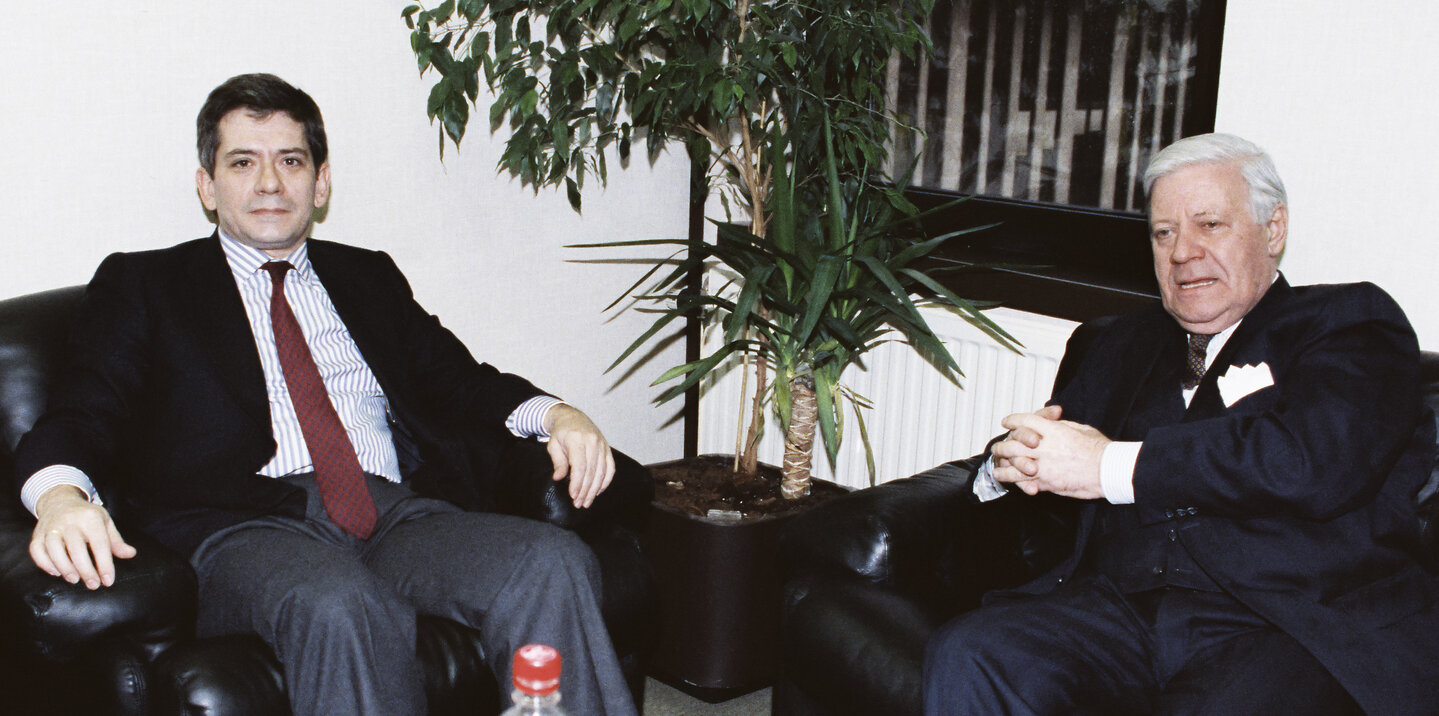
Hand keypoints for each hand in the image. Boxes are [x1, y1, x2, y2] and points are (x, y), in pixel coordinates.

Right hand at [29, 486, 136, 589]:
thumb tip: (130, 554)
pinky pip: (37, 550)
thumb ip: (116, 541)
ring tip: (75, 580)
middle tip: (93, 585)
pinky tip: (56, 572)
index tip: (108, 580)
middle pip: (76, 549)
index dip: (105, 564)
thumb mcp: (105, 523)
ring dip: (64, 568)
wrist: (60, 501)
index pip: (99, 544)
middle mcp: (69, 522)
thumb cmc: (86, 516)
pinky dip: (44, 563)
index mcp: (90, 518)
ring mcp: (51, 527)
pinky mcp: (37, 534)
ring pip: (54, 550)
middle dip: (86, 570)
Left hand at [543, 404, 615, 508]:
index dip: (577, 483)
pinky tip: (598, 491)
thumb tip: (558, 478)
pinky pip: (610, 468)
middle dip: (585, 490)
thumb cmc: (561, 433)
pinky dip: (605, 482)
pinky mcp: (607, 449)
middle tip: (578, 503)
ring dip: (594, 490)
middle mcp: (593, 442)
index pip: (580, 466)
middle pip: (592, 471)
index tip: (573, 495)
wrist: (572, 417)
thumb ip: (558, 462)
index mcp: (577, 440)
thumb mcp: (553, 445)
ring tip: (586, 502)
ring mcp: (602, 445)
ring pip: (602, 472)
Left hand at [990, 406, 1108, 499]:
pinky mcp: (1046, 482)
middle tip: (998, 446)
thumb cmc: (1101, 450)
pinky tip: (1003, 477)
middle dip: (1003, 444)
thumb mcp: (1081, 429)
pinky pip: (1022, 481)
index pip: (1025, 421)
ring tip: (996, 463)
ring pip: (1013, 463)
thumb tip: (1053, 423)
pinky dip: (1011, 479)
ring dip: (1002, 462)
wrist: (1109, 471)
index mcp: (1053, 430)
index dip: (1013, 420)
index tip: (1006, 421)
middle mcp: (1045, 447)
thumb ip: (1062, 426)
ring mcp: (1044, 466)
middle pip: (1014, 442)